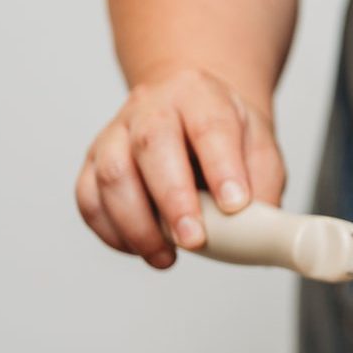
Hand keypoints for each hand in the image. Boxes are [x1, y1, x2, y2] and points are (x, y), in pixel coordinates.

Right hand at [75, 67, 284, 268]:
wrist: (189, 109)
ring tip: (166, 256)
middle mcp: (152, 108)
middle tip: (194, 241)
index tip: (235, 205)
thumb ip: (264, 183)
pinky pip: (89, 197)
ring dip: (137, 224)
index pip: (210, 127)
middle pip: (152, 145)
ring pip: (112, 173)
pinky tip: (138, 247)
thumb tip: (258, 227)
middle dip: (172, 200)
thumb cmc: (225, 132)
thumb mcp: (259, 146)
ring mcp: (116, 133)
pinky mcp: (94, 161)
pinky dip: (110, 230)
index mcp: (200, 97)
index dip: (222, 168)